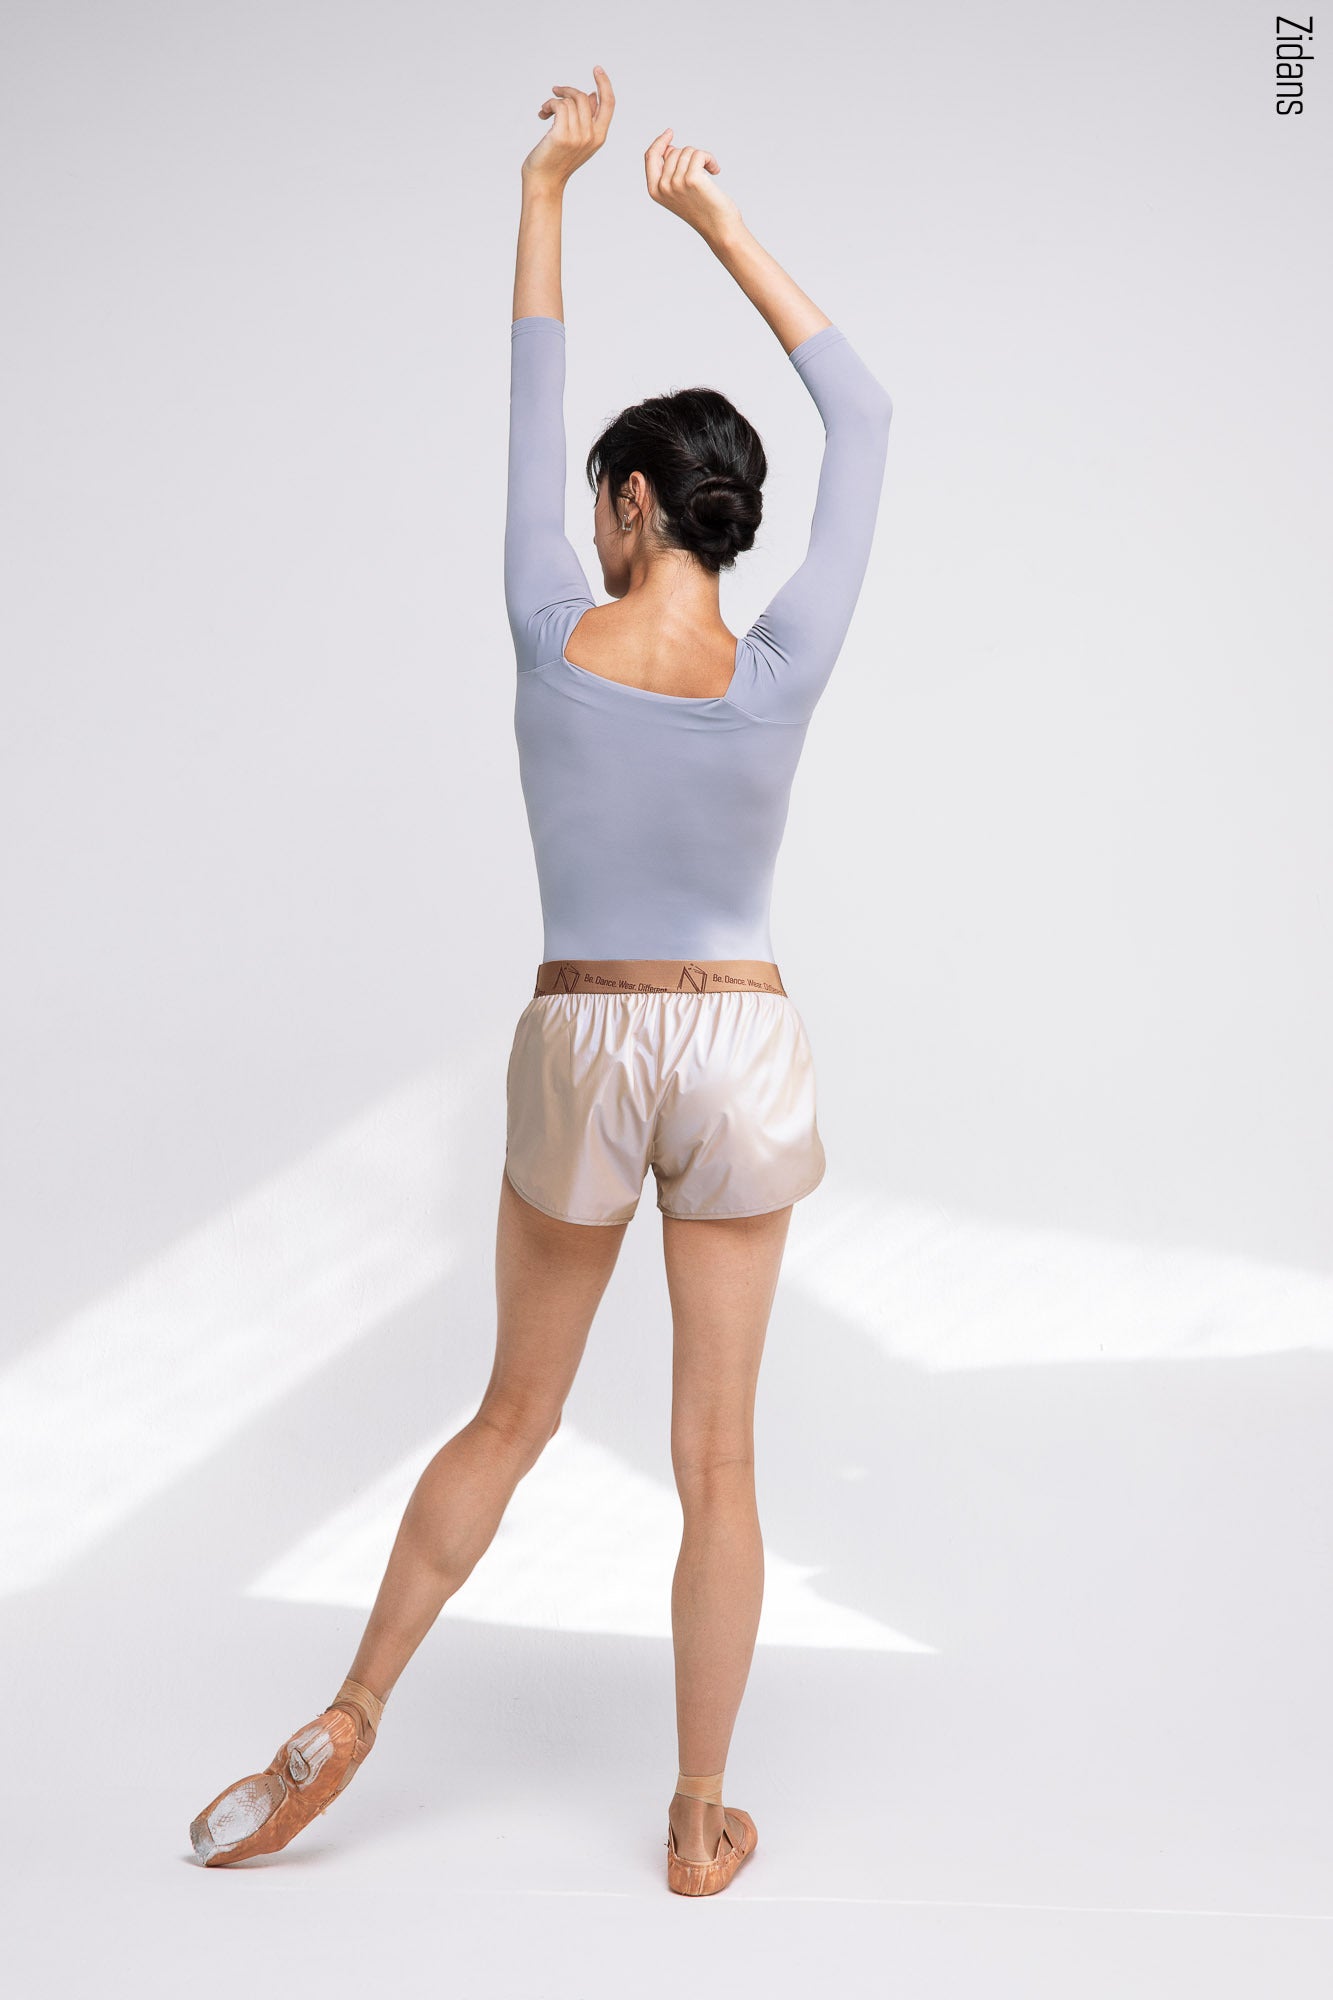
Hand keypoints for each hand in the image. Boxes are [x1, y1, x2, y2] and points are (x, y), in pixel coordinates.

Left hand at [522, 66, 614, 186]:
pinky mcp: (562, 136)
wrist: (544, 182)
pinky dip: (549, 104)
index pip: (609, 103)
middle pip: (583, 97)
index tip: (597, 69)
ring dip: (554, 100)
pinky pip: (559, 105)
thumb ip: (587, 118)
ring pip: (570, 101)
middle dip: (568, 90)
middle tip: (555, 92)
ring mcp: (578, 137)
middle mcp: (592, 136)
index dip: (604, 84)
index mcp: (600, 136)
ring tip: (546, 110)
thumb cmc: (558, 159)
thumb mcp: (577, 138)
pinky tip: (542, 113)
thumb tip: (593, 95)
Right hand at [644, 128, 743, 236]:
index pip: (650, 157)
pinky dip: (710, 159)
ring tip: (709, 172)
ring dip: (701, 158)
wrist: (719, 228)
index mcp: (654, 190)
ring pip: (687, 151)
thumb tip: (669, 148)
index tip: (670, 132)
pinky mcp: (692, 179)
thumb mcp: (678, 190)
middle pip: (673, 151)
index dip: (659, 142)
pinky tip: (715, 170)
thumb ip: (669, 171)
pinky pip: (699, 154)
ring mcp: (676, 183)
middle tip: (701, 170)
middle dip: (689, 155)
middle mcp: (663, 187)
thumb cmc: (702, 209)